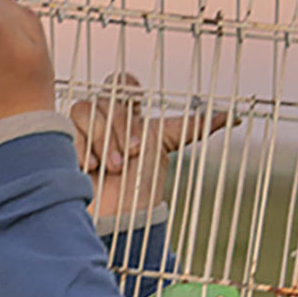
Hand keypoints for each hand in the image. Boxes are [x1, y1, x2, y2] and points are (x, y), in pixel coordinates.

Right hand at [72, 74, 233, 220]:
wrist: (117, 214)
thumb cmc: (143, 182)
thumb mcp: (169, 145)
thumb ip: (195, 126)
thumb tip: (236, 116)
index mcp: (127, 113)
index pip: (122, 82)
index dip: (127, 88)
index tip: (136, 101)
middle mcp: (102, 116)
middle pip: (106, 98)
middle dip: (119, 125)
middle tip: (130, 154)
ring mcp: (79, 129)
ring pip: (84, 110)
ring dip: (101, 139)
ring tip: (110, 166)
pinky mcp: (61, 144)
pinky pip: (65, 131)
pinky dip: (79, 147)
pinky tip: (88, 167)